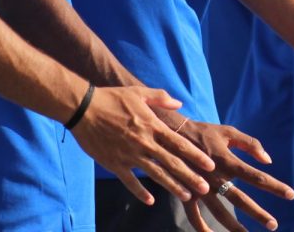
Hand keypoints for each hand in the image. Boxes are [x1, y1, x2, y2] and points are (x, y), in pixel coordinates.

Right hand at [69, 87, 216, 206]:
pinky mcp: (115, 164)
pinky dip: (140, 192)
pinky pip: (130, 181)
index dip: (196, 156)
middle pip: (172, 163)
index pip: (179, 144)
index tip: (210, 165)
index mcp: (152, 127)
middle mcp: (145, 144)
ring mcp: (130, 156)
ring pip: (155, 175)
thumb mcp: (139, 93)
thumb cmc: (113, 98)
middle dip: (190, 177)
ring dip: (172, 186)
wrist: (84, 109)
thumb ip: (161, 98)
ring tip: (186, 196)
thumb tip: (179, 104)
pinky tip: (151, 201)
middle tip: (205, 188)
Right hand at [172, 119, 293, 231]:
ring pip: (219, 212)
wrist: (170, 133)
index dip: (274, 185)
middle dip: (257, 213)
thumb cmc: (204, 132)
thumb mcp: (229, 132)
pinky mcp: (185, 193)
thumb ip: (250, 144)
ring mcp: (199, 186)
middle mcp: (215, 176)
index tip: (291, 194)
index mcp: (227, 160)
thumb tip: (268, 161)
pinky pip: (193, 216)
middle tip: (273, 225)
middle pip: (240, 198)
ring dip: (233, 226)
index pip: (255, 176)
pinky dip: (202, 228)